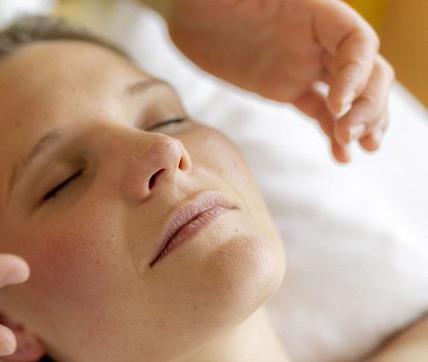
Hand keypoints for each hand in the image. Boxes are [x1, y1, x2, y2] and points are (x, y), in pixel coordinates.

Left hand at [162, 0, 393, 161]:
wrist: (183, 10)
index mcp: (313, 12)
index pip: (357, 41)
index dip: (357, 73)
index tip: (336, 103)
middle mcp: (317, 38)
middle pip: (368, 71)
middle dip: (369, 104)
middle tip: (349, 134)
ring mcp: (304, 64)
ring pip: (352, 95)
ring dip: (364, 121)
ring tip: (362, 148)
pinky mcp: (286, 87)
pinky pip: (321, 111)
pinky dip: (334, 133)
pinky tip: (341, 157)